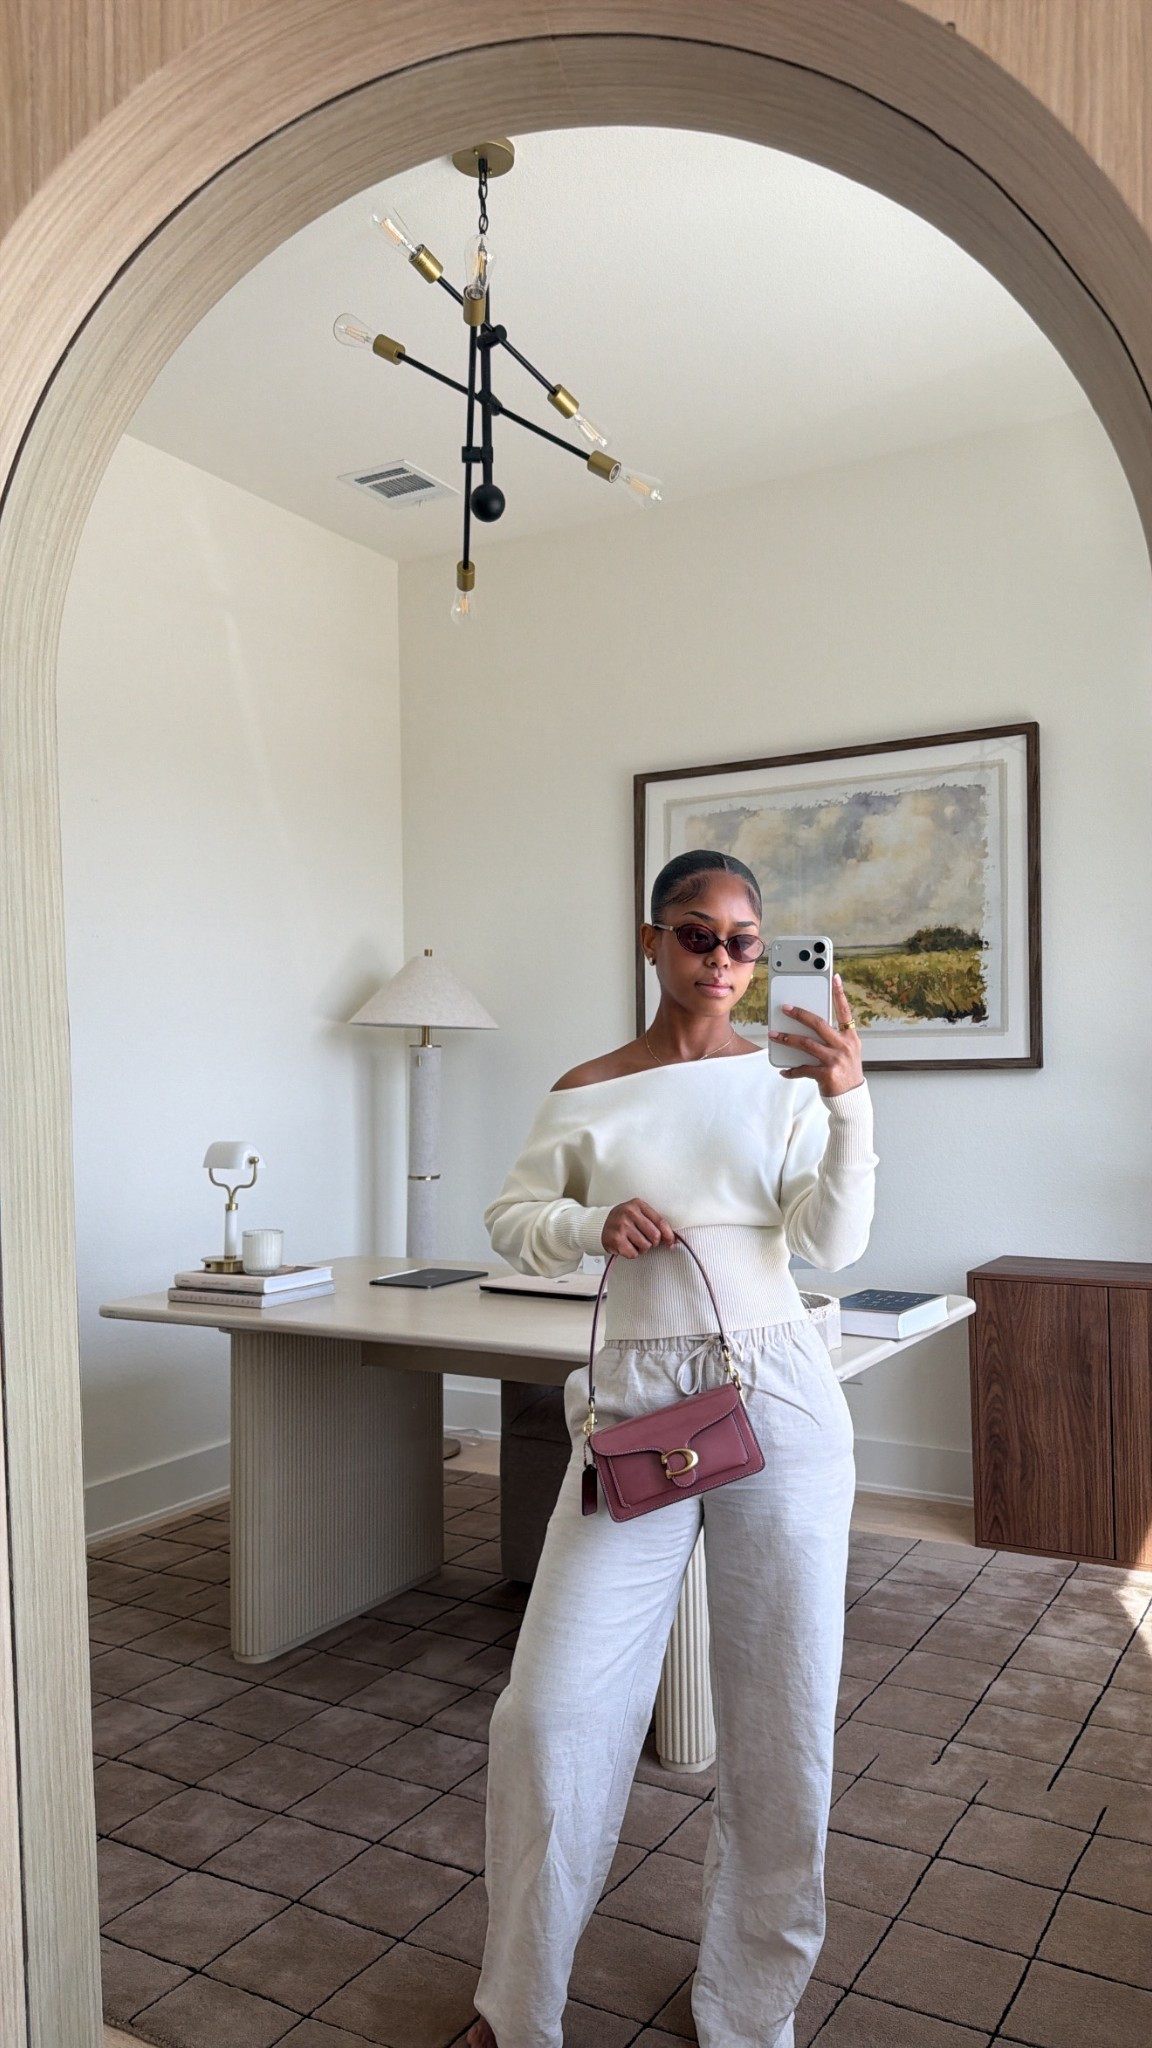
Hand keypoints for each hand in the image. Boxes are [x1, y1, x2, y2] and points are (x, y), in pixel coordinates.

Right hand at [601, 1198, 676, 1257]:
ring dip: (642, 1248)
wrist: (599, 1225)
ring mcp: (621, 1226)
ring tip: (633, 1242)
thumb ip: (655, 1223)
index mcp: (638, 1205)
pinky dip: (632, 1253)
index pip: (660, 1221)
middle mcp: (629, 1213)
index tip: (671, 1242)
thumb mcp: (638, 1214)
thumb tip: (673, 1240)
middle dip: (653, 1242)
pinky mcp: (616, 1240)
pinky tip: (626, 1246)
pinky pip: (634, 1253)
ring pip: (645, 1246)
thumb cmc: (623, 1221)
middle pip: (655, 1236)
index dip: (669, 1234)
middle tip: (645, 1240)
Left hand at [770, 972, 863, 1096]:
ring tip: (773, 1035)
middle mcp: (844, 1046)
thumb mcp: (846, 1052)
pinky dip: (791, 1069)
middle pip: (819, 1024)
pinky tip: (783, 1070)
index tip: (835, 978)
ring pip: (806, 1044)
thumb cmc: (845, 1072)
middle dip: (799, 1014)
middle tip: (785, 1008)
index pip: (845, 1012)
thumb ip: (832, 1038)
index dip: (840, 994)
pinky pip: (803, 1068)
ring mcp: (836, 1060)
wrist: (851, 1099)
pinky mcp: (826, 1074)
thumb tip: (807, 1027)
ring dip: (787, 1039)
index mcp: (850, 1038)